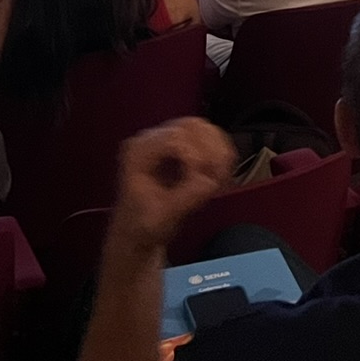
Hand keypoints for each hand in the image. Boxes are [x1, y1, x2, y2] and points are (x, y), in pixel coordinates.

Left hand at [110, 118, 235, 251]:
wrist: (137, 234)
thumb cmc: (143, 226)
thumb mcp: (162, 216)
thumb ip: (185, 197)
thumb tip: (210, 180)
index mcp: (139, 152)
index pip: (175, 137)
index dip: (197, 156)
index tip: (206, 181)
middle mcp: (150, 140)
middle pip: (191, 126)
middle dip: (211, 150)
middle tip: (219, 177)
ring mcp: (165, 140)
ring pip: (202, 128)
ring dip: (218, 150)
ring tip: (222, 177)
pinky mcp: (180, 146)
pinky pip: (206, 137)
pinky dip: (219, 152)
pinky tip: (221, 173)